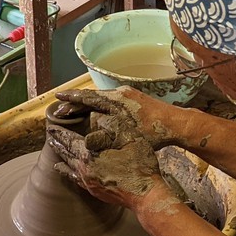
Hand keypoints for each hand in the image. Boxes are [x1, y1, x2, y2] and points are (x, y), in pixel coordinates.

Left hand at [46, 125, 170, 209]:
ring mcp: (89, 182)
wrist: (147, 195)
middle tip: (49, 136)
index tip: (50, 126)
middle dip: (57, 143)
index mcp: (90, 154)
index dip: (60, 132)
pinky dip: (67, 172)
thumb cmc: (140, 164)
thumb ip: (111, 126)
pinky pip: (75, 179)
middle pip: (66, 154)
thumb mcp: (128, 137)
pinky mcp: (95, 191)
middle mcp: (84, 169)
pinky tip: (63, 170)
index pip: (69, 140)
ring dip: (61, 157)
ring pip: (69, 167)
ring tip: (55, 150)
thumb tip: (98, 119)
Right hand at [54, 87, 183, 149]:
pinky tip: (93, 111)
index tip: (58, 98)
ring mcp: (127, 94)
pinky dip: (98, 104)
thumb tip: (87, 141)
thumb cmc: (154, 133)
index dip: (72, 99)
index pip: (89, 97)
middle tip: (60, 106)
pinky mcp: (132, 98)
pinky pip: (110, 99)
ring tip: (72, 109)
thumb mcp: (128, 136)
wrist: (176, 123)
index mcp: (117, 101)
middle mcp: (120, 93)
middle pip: (92, 96)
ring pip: (101, 97)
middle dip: (75, 101)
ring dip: (86, 103)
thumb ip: (108, 136)